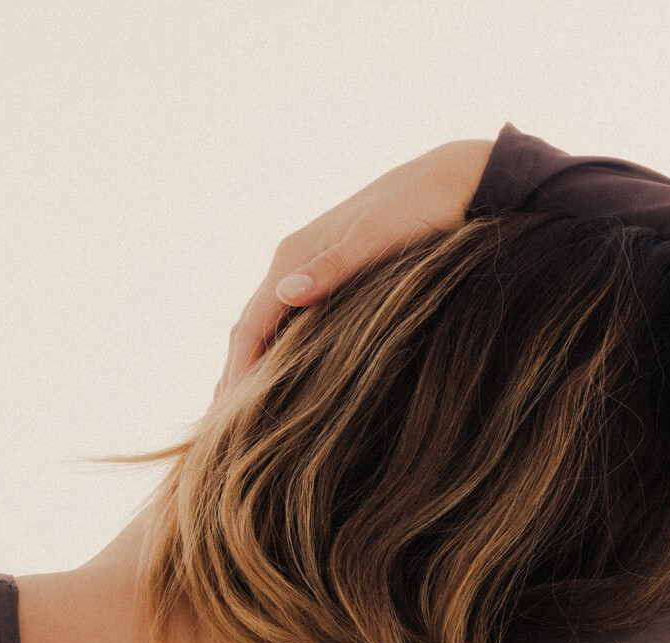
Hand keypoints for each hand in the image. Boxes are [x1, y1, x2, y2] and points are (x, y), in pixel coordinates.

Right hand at [213, 137, 494, 400]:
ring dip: (247, 369)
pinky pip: (284, 323)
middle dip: (233, 378)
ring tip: (239, 417)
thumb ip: (334, 268)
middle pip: (247, 330)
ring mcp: (306, 268)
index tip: (228, 420)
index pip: (249, 326)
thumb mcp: (378, 239)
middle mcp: (291, 262)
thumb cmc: (419, 211)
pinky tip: (275, 381)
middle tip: (222, 434)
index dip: (236, 373)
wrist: (448, 181)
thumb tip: (289, 292)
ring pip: (263, 327)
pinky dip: (270, 354)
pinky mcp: (325, 276)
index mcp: (293, 256)